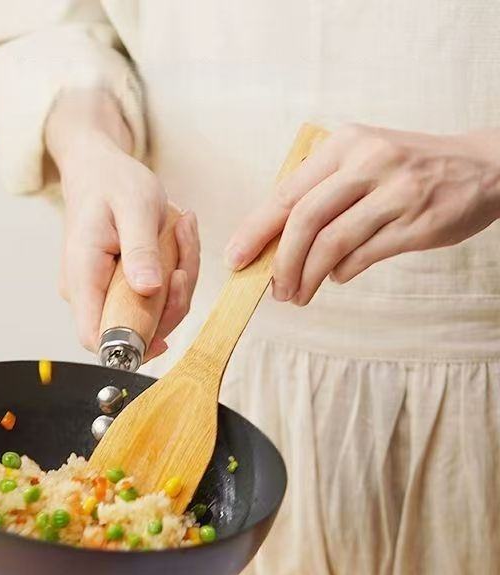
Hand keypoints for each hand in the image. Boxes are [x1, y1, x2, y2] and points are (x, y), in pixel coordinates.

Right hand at [46, 91, 199, 357]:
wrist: (97, 170)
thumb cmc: (113, 182)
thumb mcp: (135, 206)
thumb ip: (141, 249)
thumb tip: (148, 289)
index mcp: (83, 274)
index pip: (97, 336)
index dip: (131, 345)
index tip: (166, 327)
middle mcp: (86, 292)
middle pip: (132, 329)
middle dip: (171, 303)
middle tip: (185, 256)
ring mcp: (100, 292)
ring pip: (149, 315)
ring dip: (177, 286)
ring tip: (183, 234)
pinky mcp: (115, 289)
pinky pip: (151, 300)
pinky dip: (172, 279)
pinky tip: (178, 241)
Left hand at [225, 125, 499, 304]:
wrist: (483, 166)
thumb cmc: (407, 169)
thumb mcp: (362, 159)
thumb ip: (319, 191)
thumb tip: (270, 242)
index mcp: (345, 144)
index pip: (286, 192)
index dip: (255, 231)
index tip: (235, 259)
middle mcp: (369, 161)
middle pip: (303, 220)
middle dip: (280, 262)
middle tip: (272, 289)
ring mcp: (396, 192)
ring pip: (331, 243)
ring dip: (306, 277)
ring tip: (297, 294)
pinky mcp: (417, 222)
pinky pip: (363, 256)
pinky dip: (341, 273)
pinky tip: (334, 278)